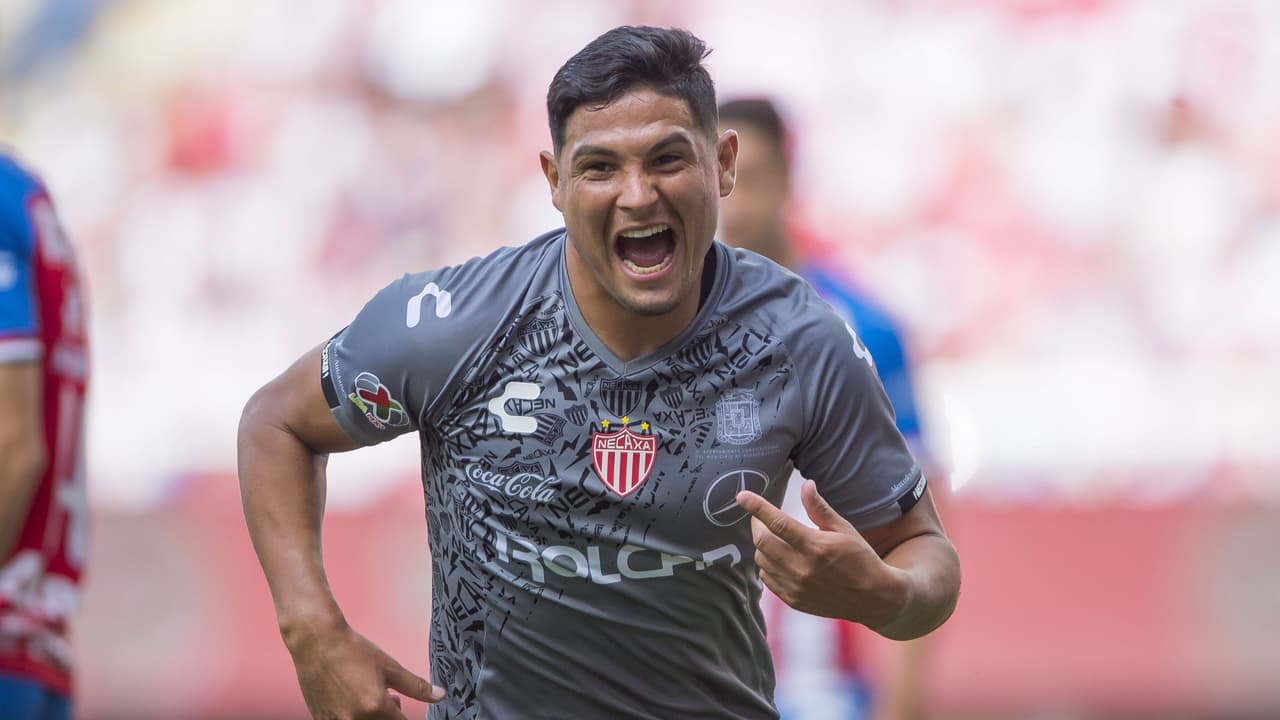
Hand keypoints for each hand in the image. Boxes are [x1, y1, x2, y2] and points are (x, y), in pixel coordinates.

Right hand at [286, 622, 444, 718]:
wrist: (316, 641)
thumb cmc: (352, 650)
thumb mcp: (390, 666)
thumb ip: (416, 686)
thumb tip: (440, 695)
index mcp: (375, 707)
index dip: (405, 716)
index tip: (402, 706)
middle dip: (389, 716)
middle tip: (390, 698)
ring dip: (370, 716)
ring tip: (368, 697)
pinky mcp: (319, 719)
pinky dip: (352, 716)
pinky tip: (351, 700)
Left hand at [736, 479, 906, 630]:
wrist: (873, 598)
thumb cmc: (861, 558)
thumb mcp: (845, 529)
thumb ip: (820, 508)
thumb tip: (806, 484)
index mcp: (816, 547)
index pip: (778, 523)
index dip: (757, 507)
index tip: (741, 496)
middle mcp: (803, 568)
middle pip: (762, 542)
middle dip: (756, 525)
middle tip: (761, 519)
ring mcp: (796, 587)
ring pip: (761, 560)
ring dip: (763, 546)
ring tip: (776, 539)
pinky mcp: (793, 600)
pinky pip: (767, 578)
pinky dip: (767, 565)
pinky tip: (780, 559)